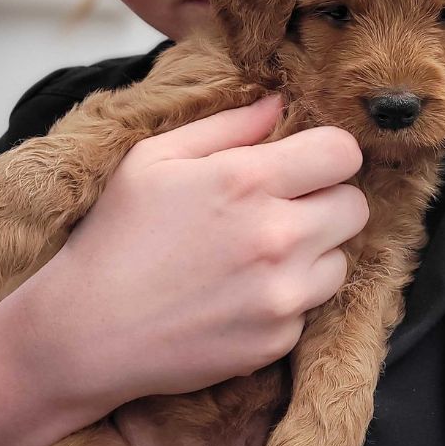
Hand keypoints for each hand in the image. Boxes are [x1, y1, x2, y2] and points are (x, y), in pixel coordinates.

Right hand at [8, 95, 366, 409]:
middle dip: (326, 203)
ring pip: (339, 261)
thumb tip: (278, 104)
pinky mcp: (278, 340)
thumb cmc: (115, 240)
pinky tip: (240, 299)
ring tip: (259, 260)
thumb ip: (224, 127)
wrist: (90, 333)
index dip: (328, 155)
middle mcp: (278, 238)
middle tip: (284, 213)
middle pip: (354, 208)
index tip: (308, 166)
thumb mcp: (152, 161)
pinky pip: (309, 309)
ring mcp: (282, 295)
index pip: (342, 153)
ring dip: (312, 255)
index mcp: (248, 182)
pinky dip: (286, 302)